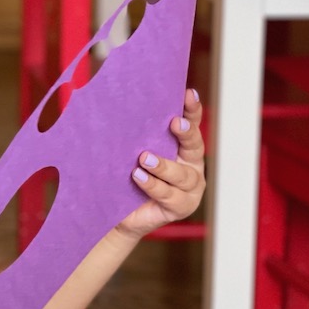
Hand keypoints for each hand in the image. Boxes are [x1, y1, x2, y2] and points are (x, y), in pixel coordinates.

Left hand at [117, 88, 205, 239]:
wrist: (117, 214)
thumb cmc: (124, 177)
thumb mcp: (128, 153)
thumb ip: (131, 135)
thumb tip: (113, 106)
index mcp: (182, 149)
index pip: (190, 125)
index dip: (192, 110)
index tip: (188, 94)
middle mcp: (190, 166)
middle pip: (194, 147)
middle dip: (186, 133)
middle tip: (174, 123)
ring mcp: (189, 189)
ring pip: (182, 175)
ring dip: (164, 165)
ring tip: (144, 158)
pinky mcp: (180, 208)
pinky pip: (170, 196)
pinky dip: (154, 186)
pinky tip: (139, 177)